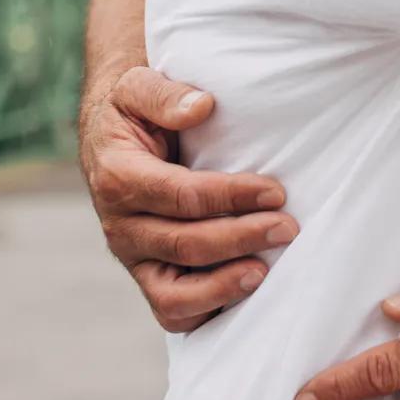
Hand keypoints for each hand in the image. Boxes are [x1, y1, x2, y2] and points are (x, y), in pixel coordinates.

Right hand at [78, 64, 296, 332]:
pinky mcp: (148, 278)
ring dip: (223, 287)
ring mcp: (133, 259)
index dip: (231, 196)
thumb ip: (164, 95)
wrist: (111, 140)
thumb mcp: (137, 87)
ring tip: (265, 273)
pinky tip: (245, 294)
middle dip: (241, 237)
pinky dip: (208, 310)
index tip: (276, 191)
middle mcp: (120, 226)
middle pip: (185, 245)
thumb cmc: (134, 111)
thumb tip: (202, 107)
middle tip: (288, 227)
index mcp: (118, 178)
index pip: (181, 196)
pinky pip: (173, 312)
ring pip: (173, 294)